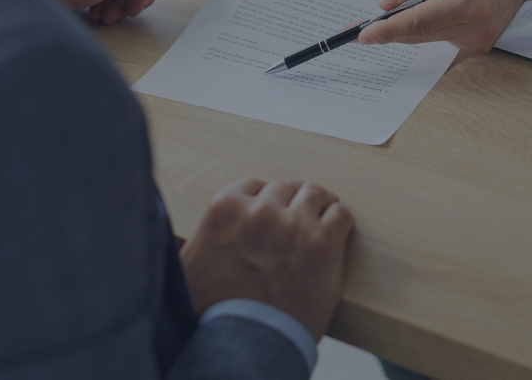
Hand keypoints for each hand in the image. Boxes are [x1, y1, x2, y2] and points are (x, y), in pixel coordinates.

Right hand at [180, 179, 355, 339]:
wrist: (245, 345)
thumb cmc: (214, 312)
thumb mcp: (190, 264)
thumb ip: (201, 237)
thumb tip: (195, 233)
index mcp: (225, 209)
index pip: (254, 186)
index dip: (266, 198)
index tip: (274, 208)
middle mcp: (260, 210)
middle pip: (286, 188)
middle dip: (293, 201)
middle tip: (301, 214)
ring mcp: (294, 224)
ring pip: (315, 194)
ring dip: (319, 204)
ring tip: (324, 215)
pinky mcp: (323, 243)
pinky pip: (340, 215)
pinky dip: (341, 220)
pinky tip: (340, 230)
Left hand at [359, 0, 531, 53]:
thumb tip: (387, 3)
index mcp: (467, 4)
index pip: (417, 23)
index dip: (386, 30)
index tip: (362, 35)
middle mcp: (475, 28)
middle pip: (419, 35)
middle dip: (389, 28)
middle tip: (359, 26)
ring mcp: (479, 40)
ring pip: (428, 37)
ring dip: (413, 22)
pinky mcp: (479, 44)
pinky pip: (441, 36)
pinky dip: (430, 24)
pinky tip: (435, 4)